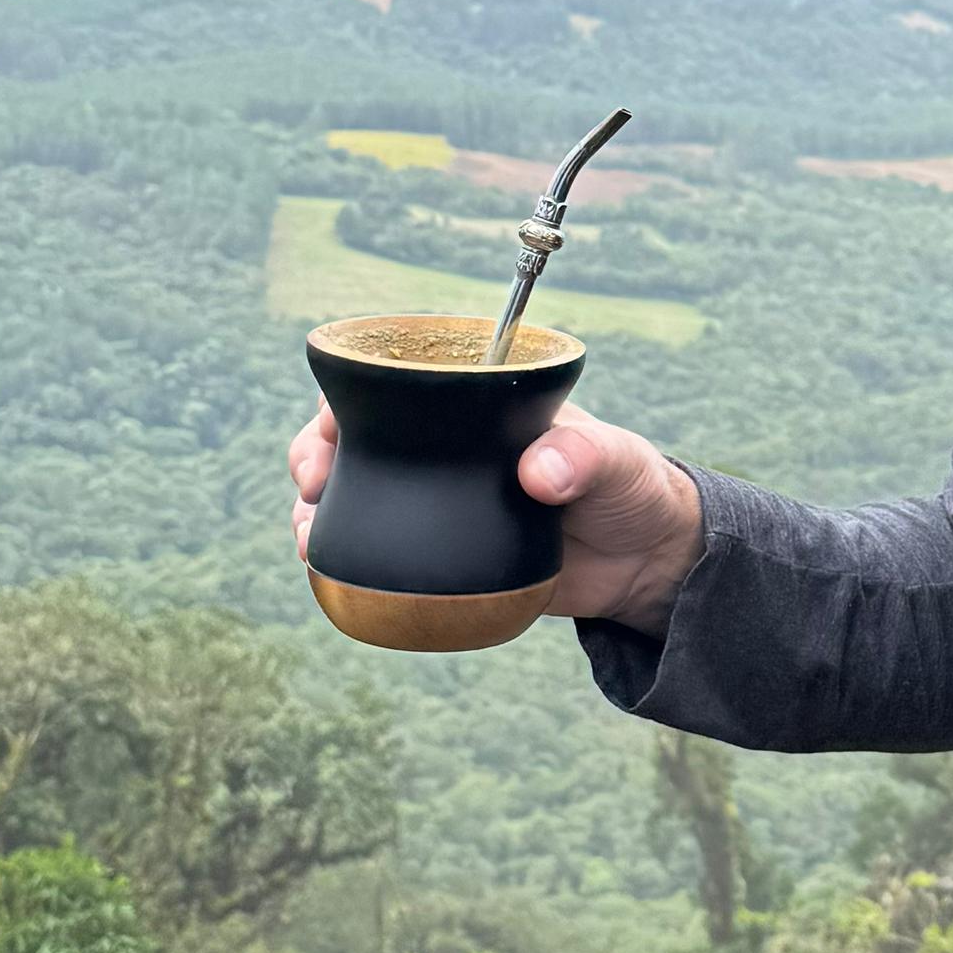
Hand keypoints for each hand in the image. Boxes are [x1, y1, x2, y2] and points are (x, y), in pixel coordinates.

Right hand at [285, 401, 707, 636]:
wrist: (645, 563)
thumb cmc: (632, 488)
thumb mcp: (617, 461)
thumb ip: (585, 459)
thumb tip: (539, 472)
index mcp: (476, 406)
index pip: (396, 382)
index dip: (347, 398)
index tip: (331, 433)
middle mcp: (445, 448)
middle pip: (355, 437)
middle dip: (314, 454)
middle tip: (311, 487)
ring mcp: (437, 501)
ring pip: (354, 495)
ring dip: (315, 510)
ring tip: (307, 537)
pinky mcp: (442, 553)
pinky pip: (379, 550)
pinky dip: (344, 557)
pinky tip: (325, 570)